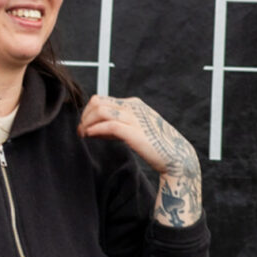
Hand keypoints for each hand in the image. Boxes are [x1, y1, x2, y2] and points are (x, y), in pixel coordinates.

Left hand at [78, 94, 201, 226]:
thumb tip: (93, 129)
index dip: (87, 113)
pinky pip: (109, 125)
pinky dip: (96, 129)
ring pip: (100, 110)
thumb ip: (116, 125)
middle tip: (80, 131)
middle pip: (97, 102)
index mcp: (133, 104)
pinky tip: (90, 136)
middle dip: (84, 117)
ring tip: (83, 135)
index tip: (83, 127)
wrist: (176, 156)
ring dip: (87, 123)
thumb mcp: (133, 129)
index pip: (101, 100)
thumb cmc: (154, 145)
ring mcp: (135, 117)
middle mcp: (133, 106)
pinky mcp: (135, 131)